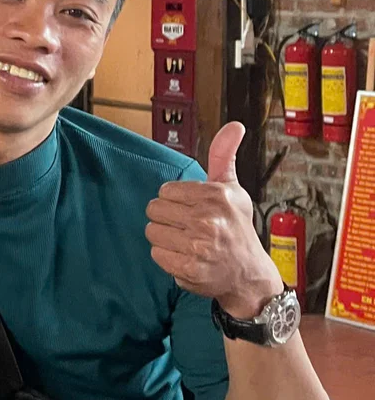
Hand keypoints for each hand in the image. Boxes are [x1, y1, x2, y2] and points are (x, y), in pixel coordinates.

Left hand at [145, 122, 283, 317]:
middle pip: (154, 210)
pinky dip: (167, 257)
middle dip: (166, 219)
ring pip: (152, 232)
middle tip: (186, 227)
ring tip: (186, 242)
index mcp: (216, 195)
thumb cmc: (236, 228)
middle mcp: (208, 219)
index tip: (191, 210)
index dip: (174, 201)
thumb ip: (224, 156)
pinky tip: (185, 257)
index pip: (165, 191)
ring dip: (165, 238)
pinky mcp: (188, 267)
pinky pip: (156, 254)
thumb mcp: (233, 190)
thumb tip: (234, 125)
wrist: (248, 273)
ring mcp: (198, 245)